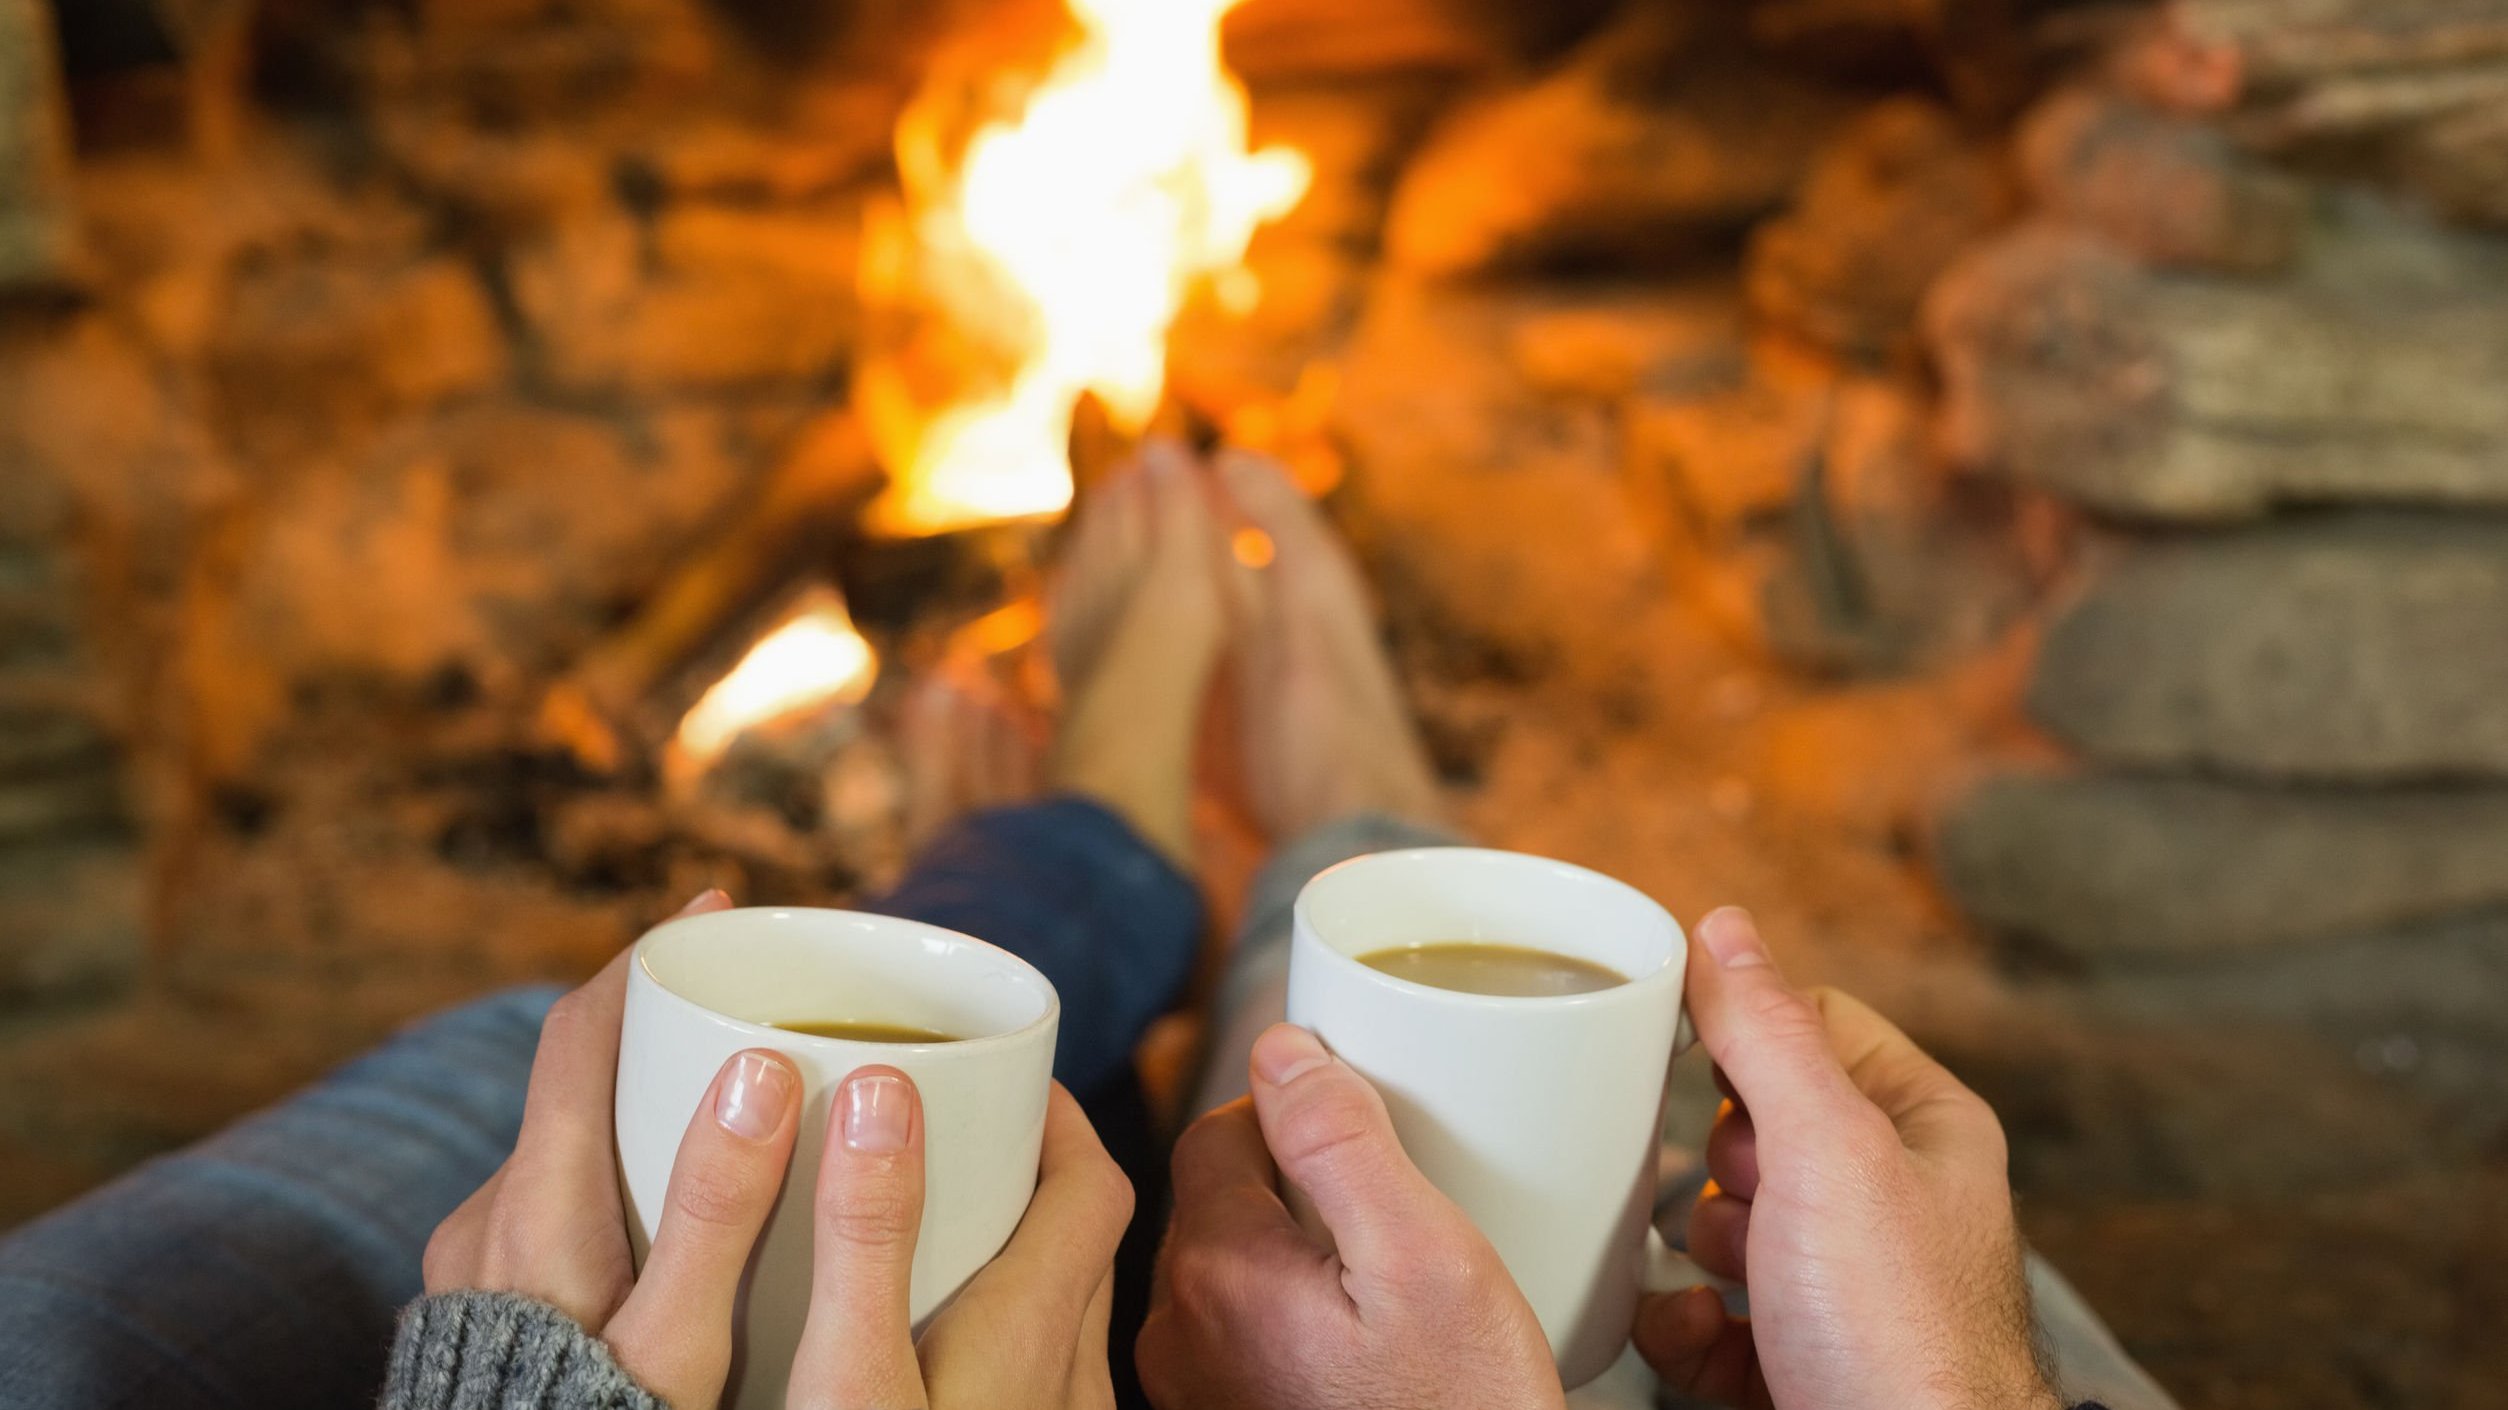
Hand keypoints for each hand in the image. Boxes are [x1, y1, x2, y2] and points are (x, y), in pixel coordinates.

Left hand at [425, 888, 1132, 1409]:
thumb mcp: (676, 1339)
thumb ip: (718, 1213)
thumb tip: (757, 1068)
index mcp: (535, 1206)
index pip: (578, 1035)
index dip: (647, 960)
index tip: (716, 906)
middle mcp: (489, 1220)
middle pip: (577, 1086)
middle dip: (662, 1031)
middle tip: (754, 1008)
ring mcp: (476, 1268)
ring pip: (567, 1152)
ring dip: (641, 1111)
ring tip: (735, 1110)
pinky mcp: (481, 1312)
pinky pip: (555, 1209)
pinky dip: (620, 1179)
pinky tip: (680, 1217)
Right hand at [791, 1078, 1132, 1409]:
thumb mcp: (853, 1378)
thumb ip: (866, 1240)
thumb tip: (879, 1096)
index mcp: (1036, 1331)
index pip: (1092, 1186)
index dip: (1057, 1119)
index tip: (1000, 1084)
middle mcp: (1067, 1379)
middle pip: (1078, 1241)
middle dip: (1020, 1177)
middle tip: (942, 1150)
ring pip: (1058, 1310)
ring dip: (1007, 1258)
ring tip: (918, 1238)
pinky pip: (1033, 1371)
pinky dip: (992, 1330)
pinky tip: (917, 1349)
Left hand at [1136, 1023, 1563, 1409]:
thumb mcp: (1428, 1262)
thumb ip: (1344, 1144)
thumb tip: (1280, 1049)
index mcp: (1219, 1271)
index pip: (1220, 1129)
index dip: (1297, 1112)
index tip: (1366, 1131)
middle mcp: (1180, 1332)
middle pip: (1217, 1195)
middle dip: (1293, 1180)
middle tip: (1386, 1205)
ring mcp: (1194, 1387)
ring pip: (1227, 1261)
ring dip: (1290, 1245)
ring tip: (1375, 1275)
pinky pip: (1238, 1328)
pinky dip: (1286, 1310)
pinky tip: (1354, 1337)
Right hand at [1633, 908, 2060, 1409]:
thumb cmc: (1900, 1335)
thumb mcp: (1829, 1151)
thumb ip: (1769, 1034)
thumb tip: (1722, 927)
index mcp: (1922, 1128)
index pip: (1814, 1024)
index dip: (1747, 1041)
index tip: (1695, 1062)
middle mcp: (1891, 1201)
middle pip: (1755, 1127)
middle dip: (1720, 1167)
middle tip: (1753, 1200)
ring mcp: (1843, 1287)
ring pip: (1724, 1224)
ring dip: (1700, 1250)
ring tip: (1734, 1278)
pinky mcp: (1796, 1360)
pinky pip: (1705, 1316)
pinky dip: (1685, 1326)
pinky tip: (1697, 1333)